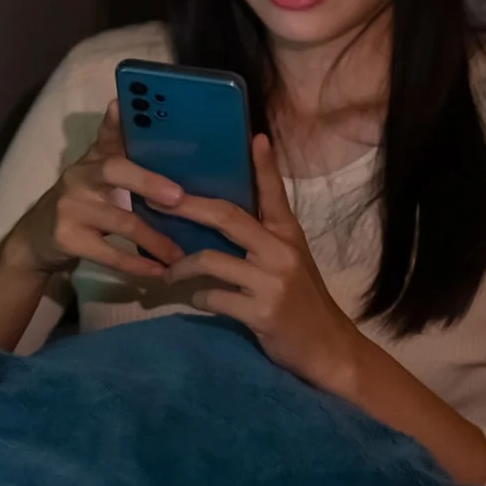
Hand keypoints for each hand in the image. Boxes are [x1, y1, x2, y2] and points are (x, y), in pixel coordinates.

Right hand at [7, 100, 187, 279]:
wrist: (34, 241)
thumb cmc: (78, 205)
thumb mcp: (93, 176)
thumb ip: (119, 155)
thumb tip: (138, 123)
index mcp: (92, 160)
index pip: (107, 135)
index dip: (117, 121)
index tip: (124, 105)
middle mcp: (79, 176)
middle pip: (115, 171)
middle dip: (149, 182)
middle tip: (179, 198)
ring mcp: (69, 207)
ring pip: (121, 220)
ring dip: (155, 240)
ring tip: (180, 256)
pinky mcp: (67, 238)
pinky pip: (108, 253)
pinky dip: (136, 264)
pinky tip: (157, 272)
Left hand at [158, 132, 365, 385]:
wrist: (327, 348)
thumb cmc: (302, 303)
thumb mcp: (289, 262)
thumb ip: (263, 238)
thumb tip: (221, 217)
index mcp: (288, 234)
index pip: (273, 192)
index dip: (263, 165)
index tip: (254, 137)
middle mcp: (281, 251)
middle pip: (227, 217)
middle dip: (187, 206)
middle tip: (157, 200)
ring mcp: (272, 281)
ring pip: (211, 260)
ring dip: (182, 266)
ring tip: (167, 273)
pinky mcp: (262, 311)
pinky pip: (213, 297)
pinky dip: (197, 298)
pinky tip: (193, 300)